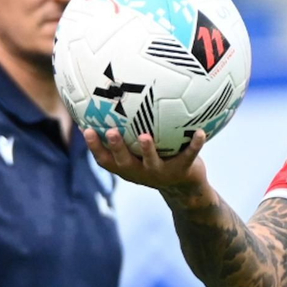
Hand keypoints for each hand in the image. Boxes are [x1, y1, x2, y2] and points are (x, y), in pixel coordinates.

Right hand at [83, 128, 209, 197]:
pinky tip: (200, 132)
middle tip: (111, 132)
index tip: (86, 129)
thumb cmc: (157, 159)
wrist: (184, 187)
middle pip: (124, 162)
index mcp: (127, 167)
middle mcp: (141, 172)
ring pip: (152, 162)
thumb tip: (112, 99)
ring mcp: (161, 173)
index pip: (105, 159)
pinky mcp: (182, 170)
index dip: (95, 147)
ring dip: (148, 150)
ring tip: (145, 136)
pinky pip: (189, 156)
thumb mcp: (139, 149)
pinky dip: (195, 144)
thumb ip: (128, 130)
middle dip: (117, 148)